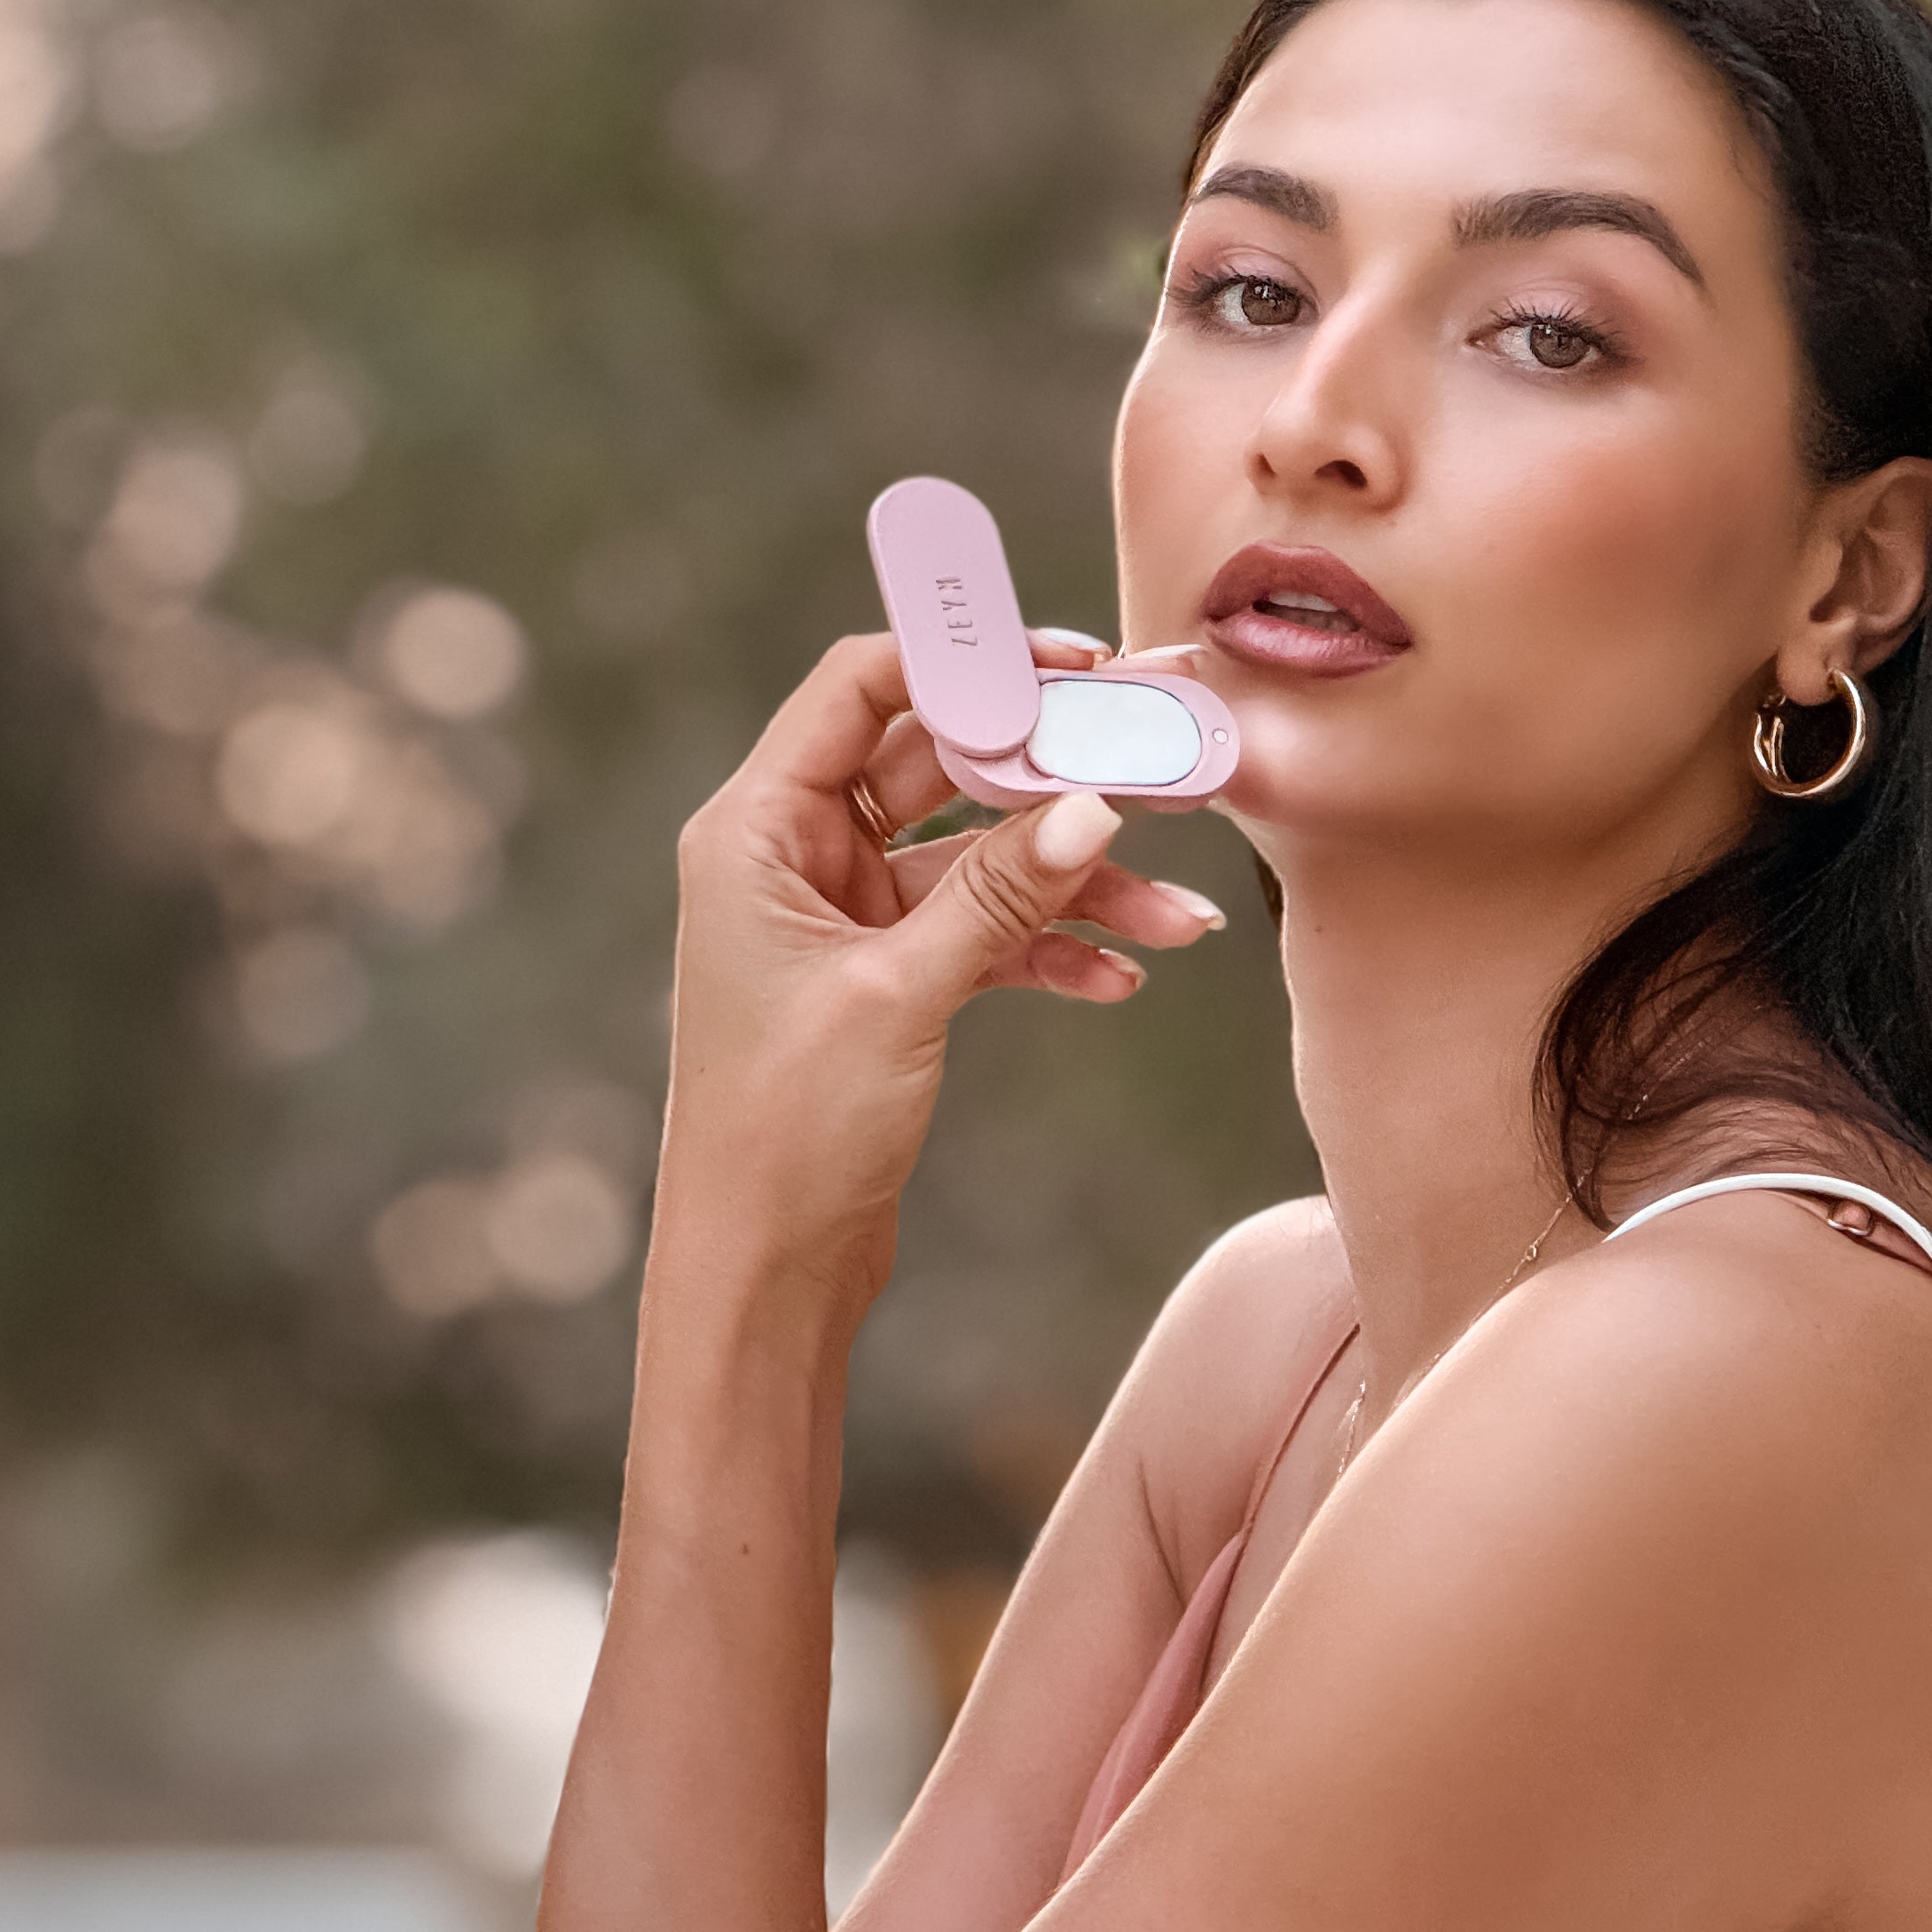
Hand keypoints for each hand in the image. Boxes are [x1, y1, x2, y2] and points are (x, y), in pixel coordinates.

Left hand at [657, 630, 1228, 1295]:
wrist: (764, 1268)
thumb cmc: (786, 1131)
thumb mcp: (899, 996)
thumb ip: (996, 895)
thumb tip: (1091, 803)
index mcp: (756, 830)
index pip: (860, 688)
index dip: (964, 663)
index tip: (1071, 666)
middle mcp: (793, 857)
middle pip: (940, 766)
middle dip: (1051, 775)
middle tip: (1158, 769)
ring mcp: (844, 917)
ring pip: (978, 858)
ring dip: (1074, 880)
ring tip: (1175, 915)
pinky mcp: (886, 977)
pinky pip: (983, 929)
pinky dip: (1050, 946)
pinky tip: (1121, 976)